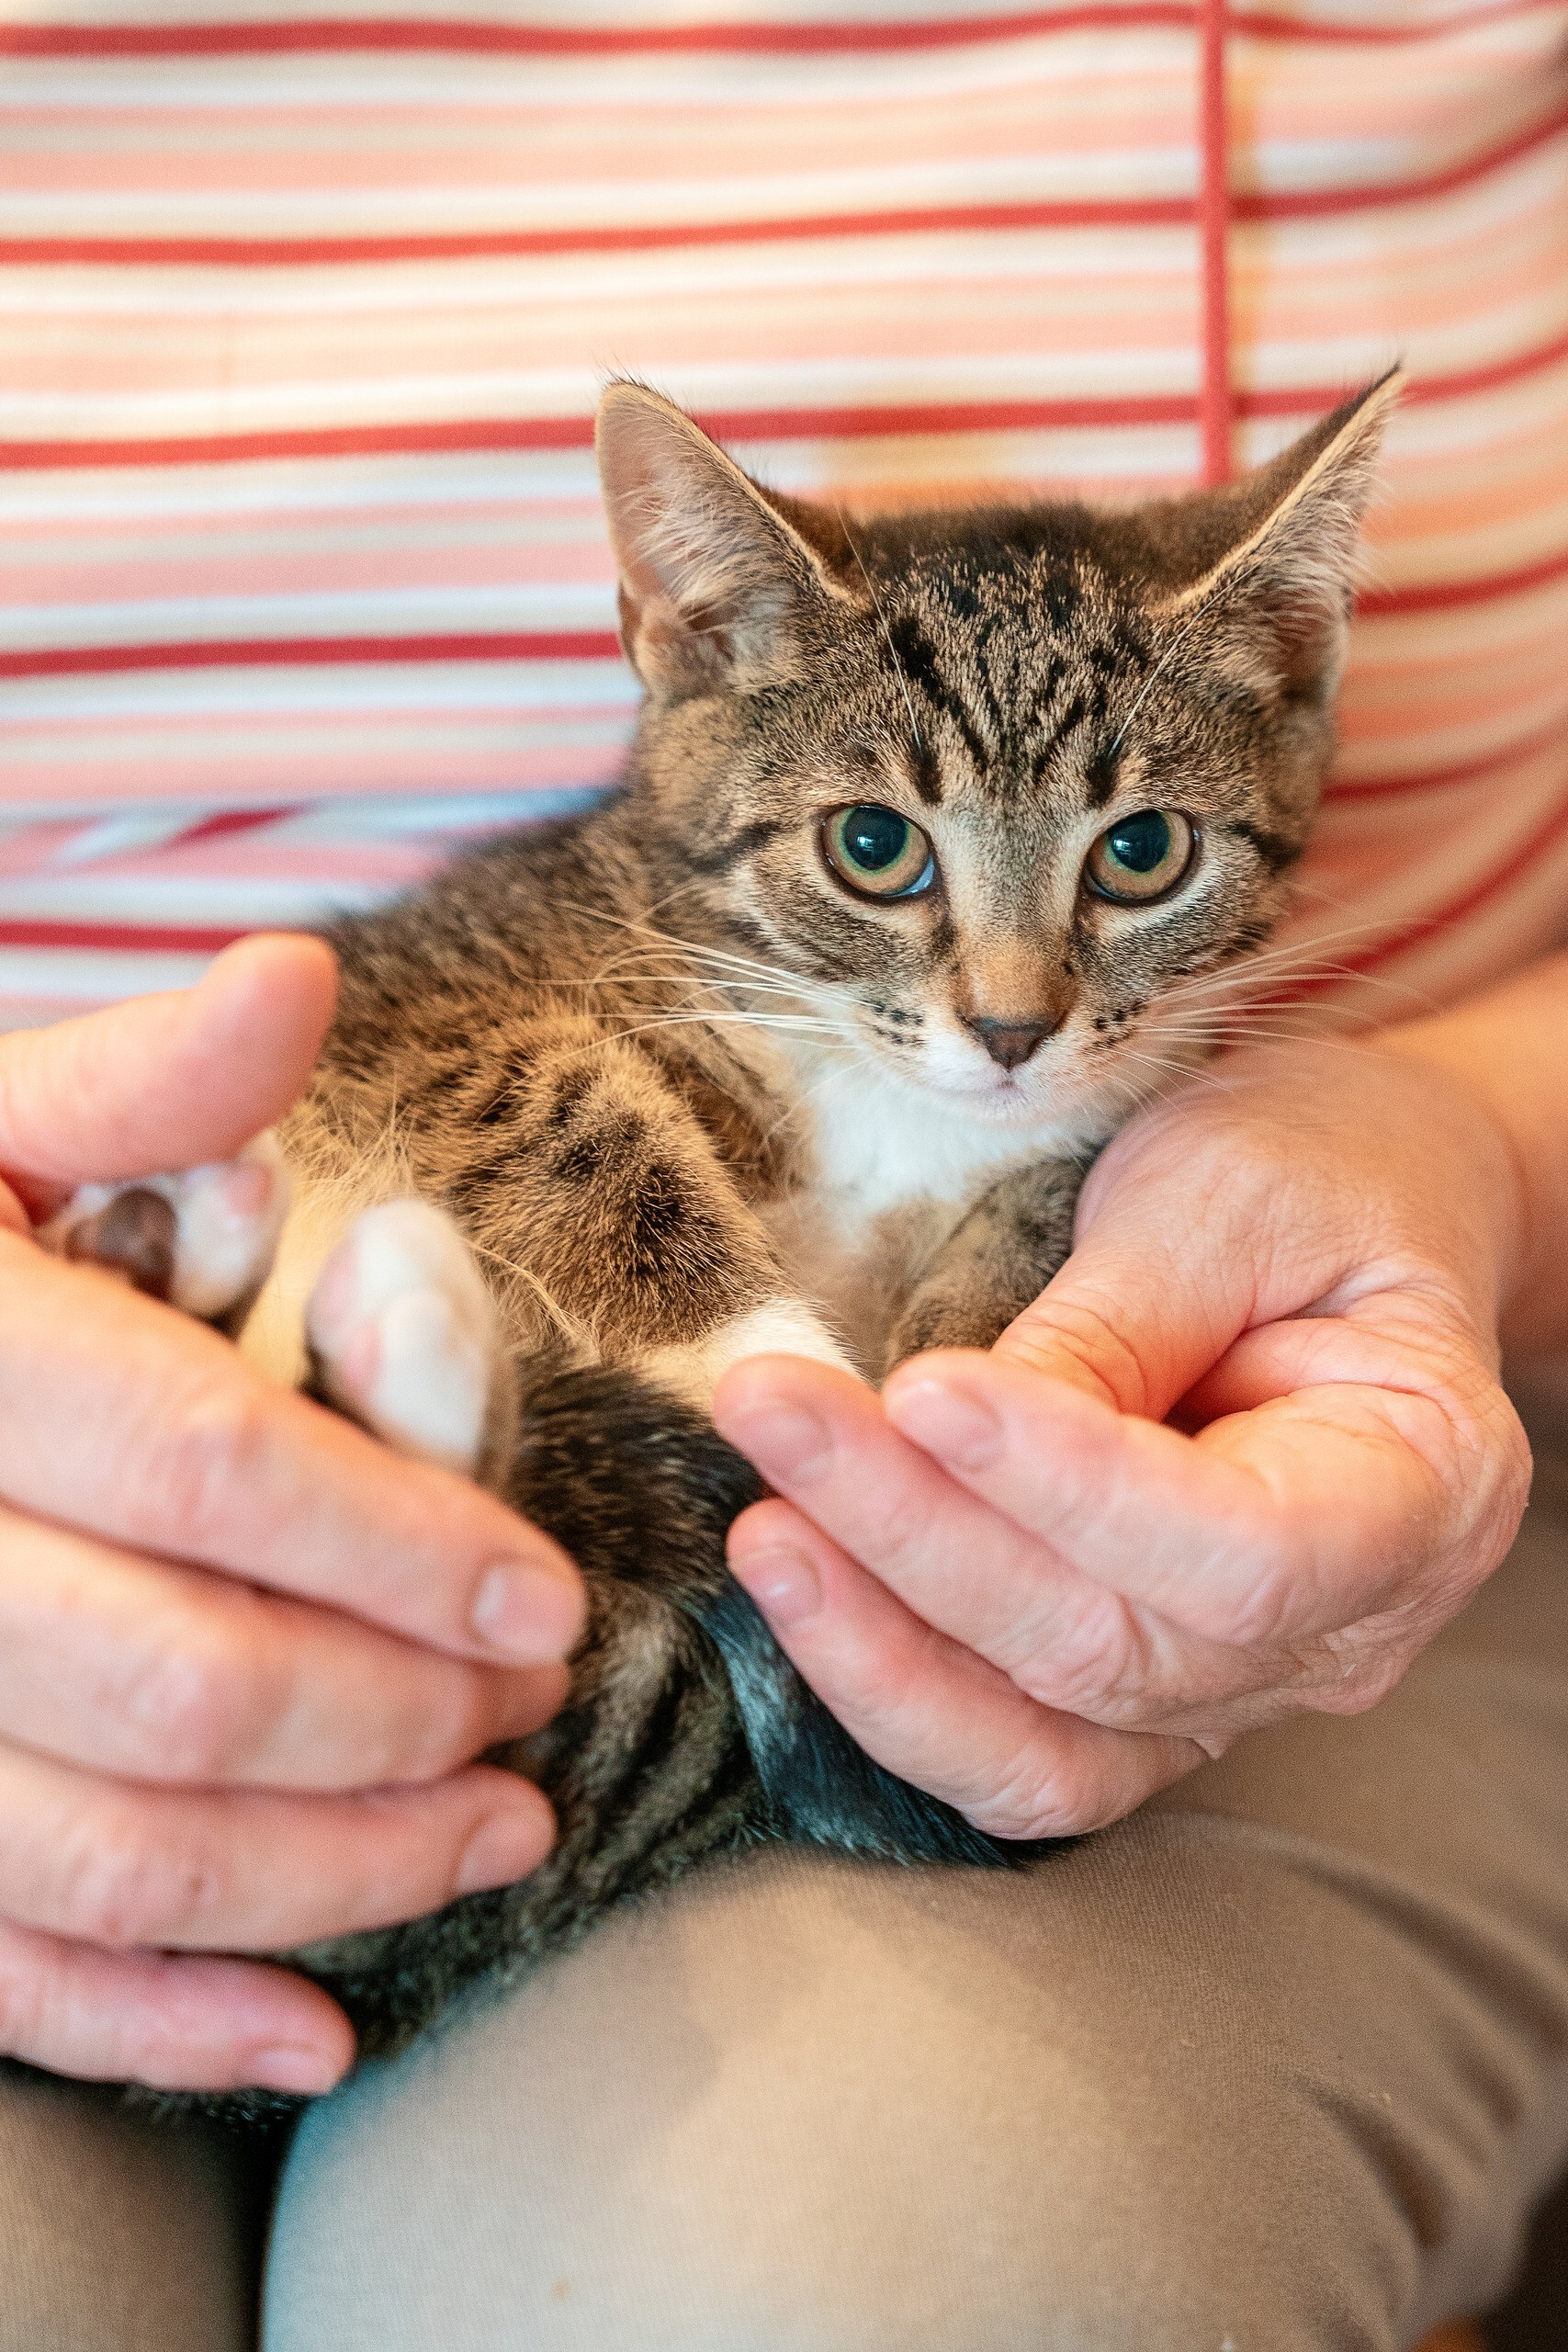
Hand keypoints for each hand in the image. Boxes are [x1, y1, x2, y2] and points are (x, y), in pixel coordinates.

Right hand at [0, 939, 582, 2094]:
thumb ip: (137, 1082)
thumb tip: (298, 977)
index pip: (206, 1473)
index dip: (399, 1544)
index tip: (547, 1597)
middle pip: (183, 1687)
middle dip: (399, 1717)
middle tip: (537, 1712)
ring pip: (108, 1852)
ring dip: (332, 1877)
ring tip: (496, 1841)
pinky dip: (158, 2026)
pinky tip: (312, 2035)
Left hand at [713, 1030, 1534, 1841]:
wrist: (1352, 1205)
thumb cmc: (1316, 1176)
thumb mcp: (1231, 1198)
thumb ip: (1116, 1322)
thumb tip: (944, 1427)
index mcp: (1423, 1487)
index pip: (1242, 1549)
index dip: (1073, 1488)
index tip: (925, 1392)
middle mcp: (1346, 1628)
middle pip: (1114, 1645)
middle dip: (921, 1536)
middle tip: (775, 1411)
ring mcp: (1240, 1685)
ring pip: (1048, 1738)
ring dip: (881, 1641)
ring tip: (764, 1527)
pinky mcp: (1139, 1698)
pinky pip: (1015, 1755)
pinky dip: (898, 1697)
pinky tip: (801, 1596)